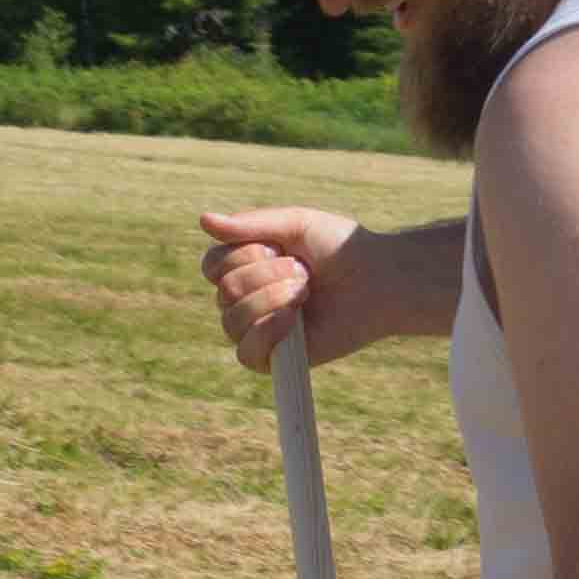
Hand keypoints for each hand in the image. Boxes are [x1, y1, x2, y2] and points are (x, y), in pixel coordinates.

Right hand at [197, 207, 362, 376]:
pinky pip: (246, 352)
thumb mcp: (294, 223)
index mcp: (245, 267)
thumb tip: (203, 219)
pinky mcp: (273, 359)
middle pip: (224, 290)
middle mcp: (245, 299)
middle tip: (303, 271)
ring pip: (232, 319)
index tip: (279, 247)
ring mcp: (257, 330)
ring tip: (306, 291)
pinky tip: (295, 318)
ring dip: (273, 298)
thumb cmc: (338, 249)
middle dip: (266, 273)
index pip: (212, 265)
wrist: (376, 280)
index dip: (241, 255)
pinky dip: (269, 330)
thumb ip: (250, 224)